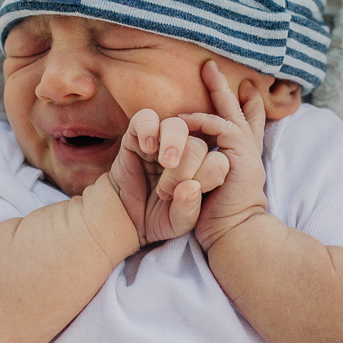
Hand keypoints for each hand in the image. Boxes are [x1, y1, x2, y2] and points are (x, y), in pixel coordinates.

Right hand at [107, 108, 229, 246]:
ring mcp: (160, 142)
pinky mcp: (136, 137)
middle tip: (167, 191)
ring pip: (176, 125)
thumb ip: (188, 209)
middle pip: (197, 144)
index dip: (209, 174)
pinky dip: (149, 128)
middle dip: (186, 168)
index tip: (192, 192)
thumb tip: (192, 186)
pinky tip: (147, 148)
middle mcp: (184, 151)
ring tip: (166, 162)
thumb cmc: (155, 220)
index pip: (218, 160)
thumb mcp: (178, 223)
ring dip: (174, 143)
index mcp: (202, 169)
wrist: (125, 220)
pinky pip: (145, 118)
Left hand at [193, 61, 269, 252]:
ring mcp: (247, 152)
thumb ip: (203, 170)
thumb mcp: (207, 187)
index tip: (243, 90)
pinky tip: (186, 118)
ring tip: (207, 70)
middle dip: (230, 88)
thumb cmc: (216, 219)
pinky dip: (203, 119)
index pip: (245, 127)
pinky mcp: (241, 154)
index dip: (243, 108)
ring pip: (232, 112)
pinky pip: (220, 126)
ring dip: (218, 91)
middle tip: (218, 66)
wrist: (233, 234)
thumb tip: (189, 161)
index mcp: (240, 160)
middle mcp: (247, 153)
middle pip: (243, 112)